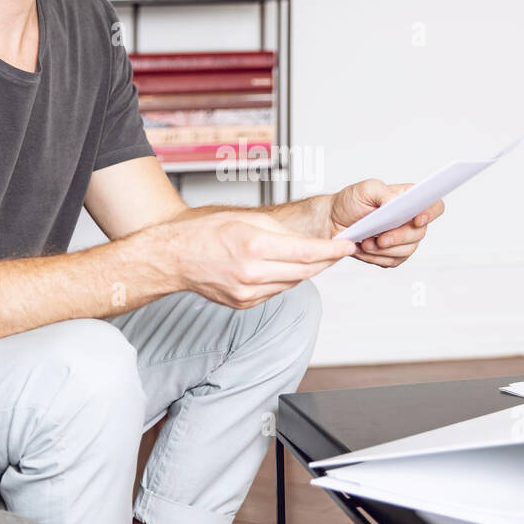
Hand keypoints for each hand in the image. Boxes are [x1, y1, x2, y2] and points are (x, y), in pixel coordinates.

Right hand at [159, 210, 355, 309]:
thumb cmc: (206, 233)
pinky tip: (285, 268)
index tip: (347, 245)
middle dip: (327, 261)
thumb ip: (281, 231)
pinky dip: (286, 280)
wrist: (176, 259)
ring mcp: (248, 293)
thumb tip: (308, 242)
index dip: (332, 250)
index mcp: (254, 245)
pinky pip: (276, 292)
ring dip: (308, 271)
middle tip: (339, 251)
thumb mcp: (247, 219)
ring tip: (315, 257)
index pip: (306, 252)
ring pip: (293, 283)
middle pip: (305, 271)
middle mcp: (252, 273)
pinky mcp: (244, 304)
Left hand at [326, 179, 444, 267]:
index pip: (434, 206)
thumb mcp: (365, 189)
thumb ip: (383, 192)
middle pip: (420, 233)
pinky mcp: (393, 254)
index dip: (431, 213)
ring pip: (407, 250)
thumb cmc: (351, 202)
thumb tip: (395, 203)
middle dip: (398, 237)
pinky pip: (393, 261)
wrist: (333, 221)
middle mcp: (410, 220)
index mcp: (408, 199)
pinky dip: (376, 257)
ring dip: (384, 250)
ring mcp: (404, 239)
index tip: (416, 219)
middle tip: (379, 238)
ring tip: (365, 242)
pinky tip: (364, 249)